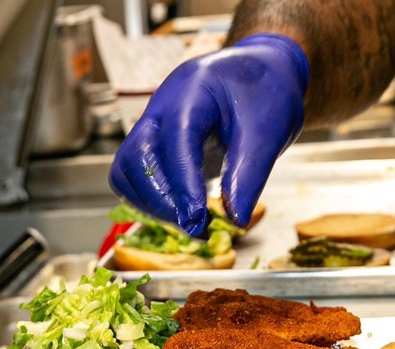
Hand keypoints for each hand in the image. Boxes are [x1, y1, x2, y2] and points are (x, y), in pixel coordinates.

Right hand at [109, 33, 308, 235]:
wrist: (261, 75)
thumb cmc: (266, 95)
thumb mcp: (268, 132)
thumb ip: (249, 174)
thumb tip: (237, 219)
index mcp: (193, 90)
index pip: (176, 139)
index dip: (183, 183)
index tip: (197, 218)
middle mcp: (162, 105)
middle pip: (137, 156)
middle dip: (161, 198)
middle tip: (196, 227)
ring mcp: (152, 123)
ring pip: (126, 169)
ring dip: (151, 203)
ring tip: (190, 223)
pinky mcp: (153, 142)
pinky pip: (133, 174)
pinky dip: (150, 199)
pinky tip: (181, 212)